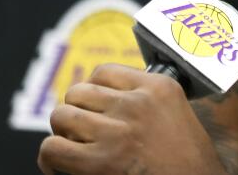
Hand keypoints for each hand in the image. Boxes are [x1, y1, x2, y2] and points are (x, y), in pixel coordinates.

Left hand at [38, 64, 226, 174]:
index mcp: (159, 87)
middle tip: (82, 131)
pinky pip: (52, 148)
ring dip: (62, 132)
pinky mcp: (100, 163)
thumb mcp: (176, 111)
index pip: (104, 72)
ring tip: (72, 146)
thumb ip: (146, 97)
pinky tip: (61, 166)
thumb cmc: (186, 157)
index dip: (93, 91)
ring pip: (61, 115)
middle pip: (78, 91)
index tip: (96, 108)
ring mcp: (118, 132)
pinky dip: (50, 159)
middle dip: (75, 111)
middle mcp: (137, 104)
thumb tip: (101, 95)